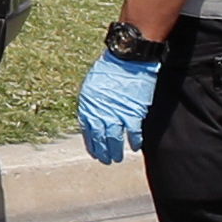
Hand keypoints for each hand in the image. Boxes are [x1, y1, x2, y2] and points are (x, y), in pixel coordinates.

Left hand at [78, 50, 158, 164]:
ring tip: (117, 159)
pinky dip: (134, 141)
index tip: (94, 152)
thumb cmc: (108, 70)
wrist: (126, 60)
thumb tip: (94, 118)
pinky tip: (134, 148)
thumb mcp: (91, 87)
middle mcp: (100, 112)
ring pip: (114, 138)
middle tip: (106, 160)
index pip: (87, 131)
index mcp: (88, 105)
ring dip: (115, 151)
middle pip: (100, 137)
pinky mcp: (133, 113)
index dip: (91, 143)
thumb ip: (92, 104)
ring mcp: (117, 114)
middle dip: (102, 151)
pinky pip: (133, 132)